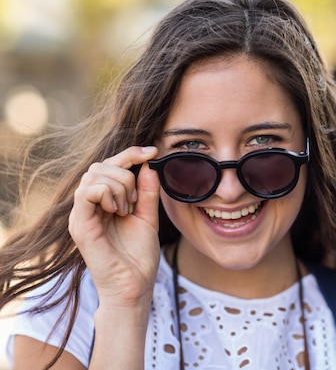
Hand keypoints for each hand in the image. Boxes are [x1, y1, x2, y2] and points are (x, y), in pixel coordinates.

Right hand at [69, 146, 160, 308]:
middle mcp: (89, 205)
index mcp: (104, 202)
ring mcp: (82, 215)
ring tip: (127, 209)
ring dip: (120, 186)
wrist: (134, 286)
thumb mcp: (148, 216)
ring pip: (94, 175)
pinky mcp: (79, 225)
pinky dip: (107, 192)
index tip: (153, 152)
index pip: (110, 166)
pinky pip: (86, 192)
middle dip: (126, 174)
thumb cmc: (139, 256)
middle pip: (101, 165)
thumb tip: (148, 164)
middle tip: (136, 201)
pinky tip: (117, 210)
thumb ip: (148, 192)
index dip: (131, 154)